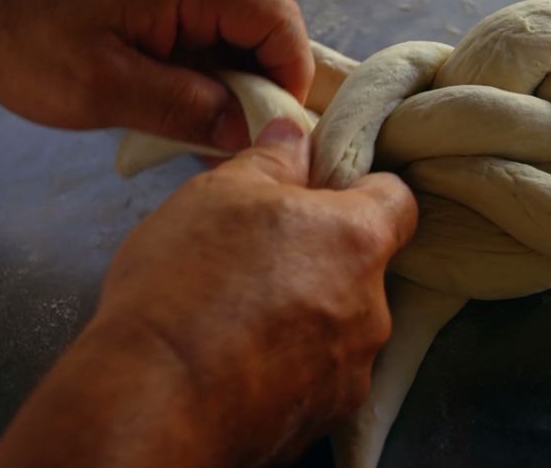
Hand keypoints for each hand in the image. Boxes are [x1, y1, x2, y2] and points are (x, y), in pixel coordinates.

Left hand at [0, 0, 312, 149]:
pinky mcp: (160, 12)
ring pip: (239, 41)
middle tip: (249, 138)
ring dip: (237, 89)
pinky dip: (210, 84)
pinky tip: (192, 119)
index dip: (290, 73)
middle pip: (264, 28)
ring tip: (216, 135)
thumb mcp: (105, 90)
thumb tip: (246, 132)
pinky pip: (208, 45)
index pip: (275, 18)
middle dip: (266, 86)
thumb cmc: (26, 48)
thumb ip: (183, 108)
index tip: (276, 126)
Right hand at [0, 118, 417, 465]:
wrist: (153, 403)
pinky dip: (288, 364)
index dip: (361, 188)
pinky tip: (236, 359)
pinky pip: (317, 374)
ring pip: (339, 322)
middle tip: (257, 254)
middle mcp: (372, 308)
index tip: (318, 191)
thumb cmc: (185, 286)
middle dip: (321, 255)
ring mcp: (352, 369)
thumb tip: (296, 135)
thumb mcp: (218, 194)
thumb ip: (272, 159)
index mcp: (358, 239)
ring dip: (304, 312)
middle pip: (363, 265)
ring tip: (236, 313)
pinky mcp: (324, 416)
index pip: (397, 199)